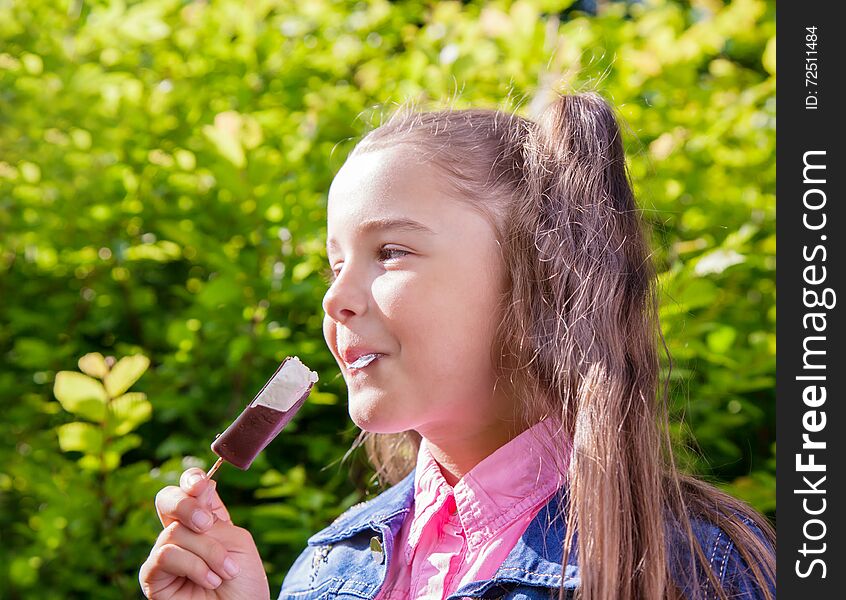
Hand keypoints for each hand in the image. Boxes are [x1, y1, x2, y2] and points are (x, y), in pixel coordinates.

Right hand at [139, 468, 270, 599]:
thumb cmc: (244, 583)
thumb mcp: (237, 542)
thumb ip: (214, 518)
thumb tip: (195, 490)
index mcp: (206, 520)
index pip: (190, 489)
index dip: (191, 480)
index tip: (202, 485)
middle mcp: (182, 534)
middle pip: (166, 499)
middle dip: (185, 504)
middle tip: (207, 524)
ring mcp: (165, 554)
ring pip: (175, 532)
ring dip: (207, 552)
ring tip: (224, 573)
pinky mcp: (153, 577)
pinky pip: (165, 555)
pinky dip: (193, 566)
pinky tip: (210, 581)